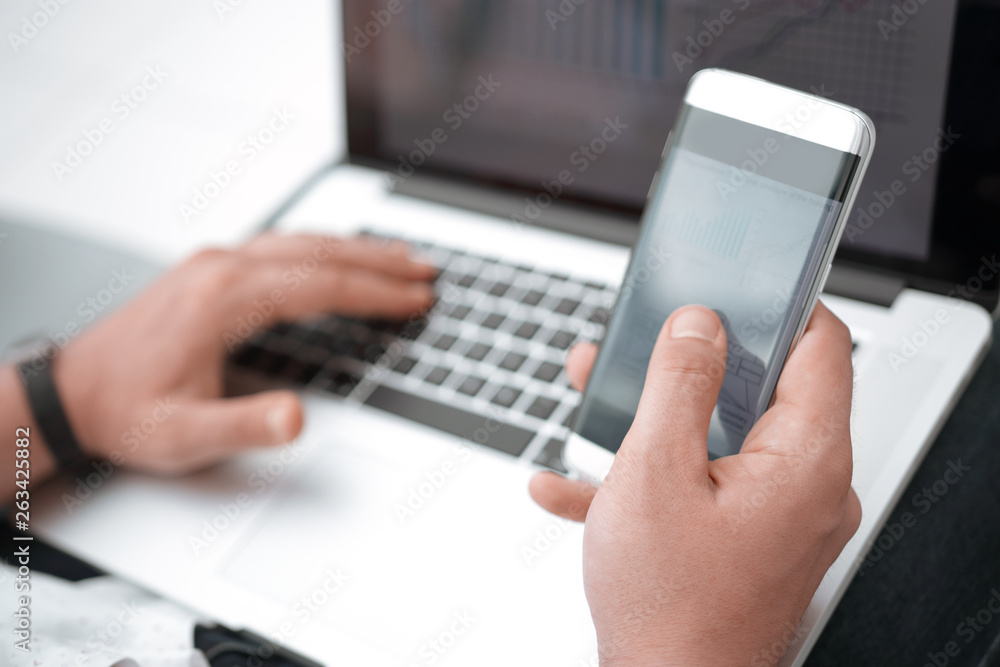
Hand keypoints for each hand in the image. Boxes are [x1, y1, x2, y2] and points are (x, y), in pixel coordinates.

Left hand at [52, 233, 434, 473]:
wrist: (71, 393)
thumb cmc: (126, 413)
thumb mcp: (185, 435)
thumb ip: (246, 426)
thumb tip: (299, 417)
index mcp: (225, 298)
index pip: (322, 285)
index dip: (377, 293)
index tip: (417, 299)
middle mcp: (222, 268)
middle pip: (318, 252)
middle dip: (379, 262)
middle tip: (426, 271)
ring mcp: (214, 263)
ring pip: (300, 243)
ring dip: (353, 249)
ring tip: (397, 258)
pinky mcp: (208, 270)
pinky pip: (280, 247)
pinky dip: (321, 250)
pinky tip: (335, 258)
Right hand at [530, 303, 860, 665]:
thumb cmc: (669, 609)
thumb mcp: (655, 473)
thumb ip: (678, 384)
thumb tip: (698, 324)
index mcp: (804, 459)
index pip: (820, 346)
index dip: (779, 304)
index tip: (734, 285)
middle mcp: (805, 486)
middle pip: (760, 389)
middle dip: (688, 362)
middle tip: (641, 344)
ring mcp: (777, 517)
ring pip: (720, 437)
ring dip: (654, 417)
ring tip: (594, 403)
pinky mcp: (745, 541)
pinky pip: (699, 489)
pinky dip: (647, 478)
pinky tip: (573, 485)